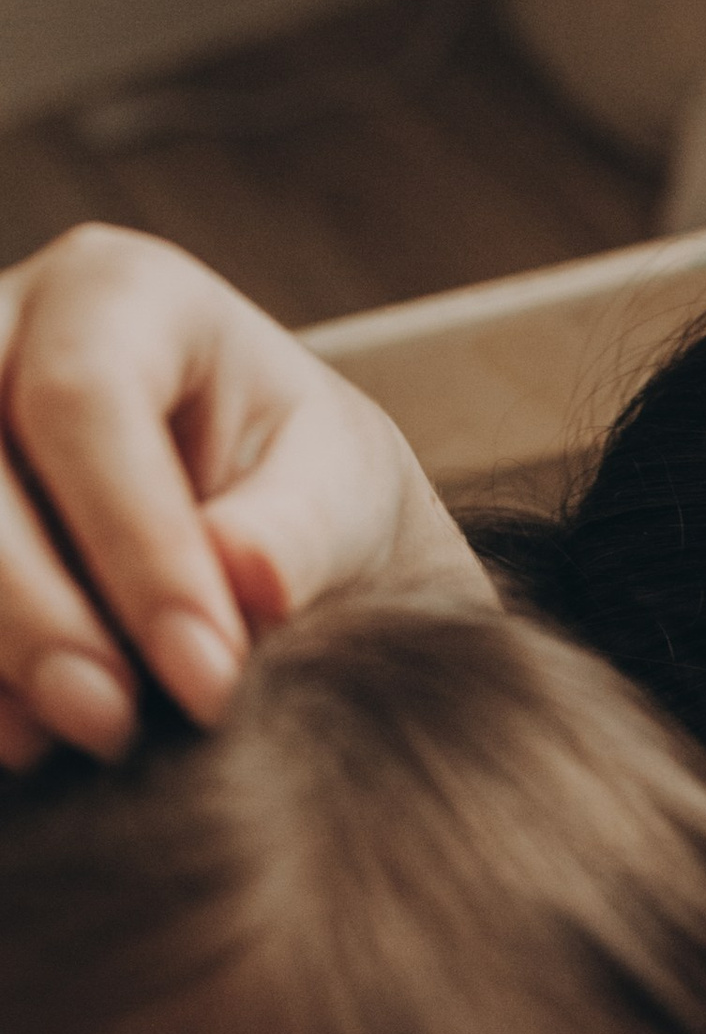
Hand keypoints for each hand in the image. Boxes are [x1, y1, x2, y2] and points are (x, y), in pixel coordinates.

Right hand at [0, 222, 487, 763]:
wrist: (258, 526)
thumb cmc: (306, 491)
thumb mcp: (344, 497)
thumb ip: (298, 533)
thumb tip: (247, 579)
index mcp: (117, 293)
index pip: (86, 397)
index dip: (135, 544)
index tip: (208, 677)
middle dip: (32, 608)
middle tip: (113, 725)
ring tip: (69, 741)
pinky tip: (21, 738)